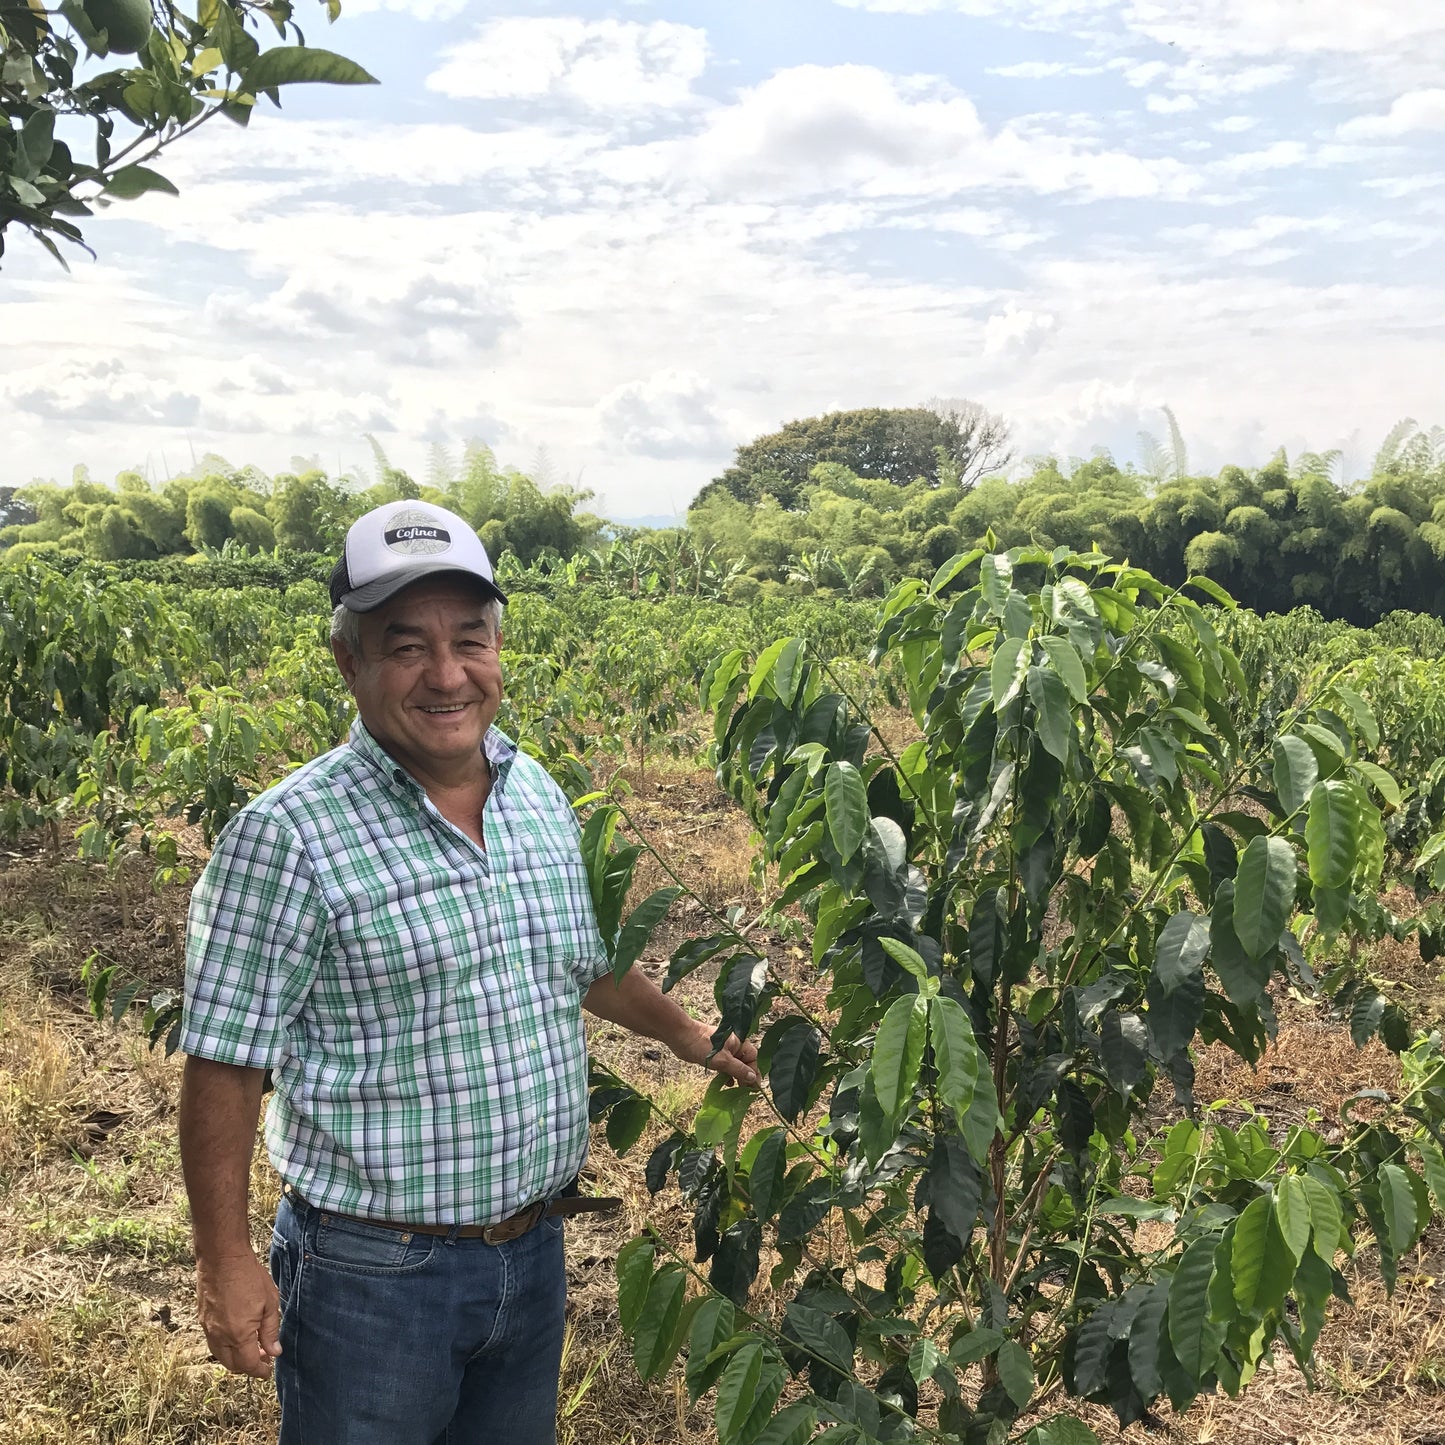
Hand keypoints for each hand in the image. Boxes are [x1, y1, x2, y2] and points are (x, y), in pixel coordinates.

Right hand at [195, 1252, 281, 1378]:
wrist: (222, 1258)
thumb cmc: (249, 1277)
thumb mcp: (269, 1302)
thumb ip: (270, 1331)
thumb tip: (274, 1352)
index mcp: (238, 1335)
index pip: (248, 1364)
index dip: (259, 1371)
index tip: (268, 1371)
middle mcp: (220, 1337)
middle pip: (232, 1364)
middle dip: (248, 1366)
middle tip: (263, 1358)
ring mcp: (208, 1329)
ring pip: (221, 1355)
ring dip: (235, 1357)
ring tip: (252, 1347)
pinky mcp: (203, 1320)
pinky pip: (214, 1343)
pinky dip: (226, 1347)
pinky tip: (237, 1335)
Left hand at [696, 1031, 760, 1087]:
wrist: (682, 1037)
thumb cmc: (703, 1045)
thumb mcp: (722, 1060)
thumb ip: (738, 1069)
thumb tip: (752, 1078)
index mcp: (739, 1043)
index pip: (752, 1058)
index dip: (754, 1072)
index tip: (754, 1087)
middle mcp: (733, 1047)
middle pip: (745, 1063)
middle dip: (746, 1076)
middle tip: (747, 1092)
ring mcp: (724, 1052)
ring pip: (735, 1066)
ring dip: (737, 1077)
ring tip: (739, 1090)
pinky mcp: (715, 1056)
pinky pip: (726, 1067)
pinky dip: (727, 1075)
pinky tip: (728, 1084)